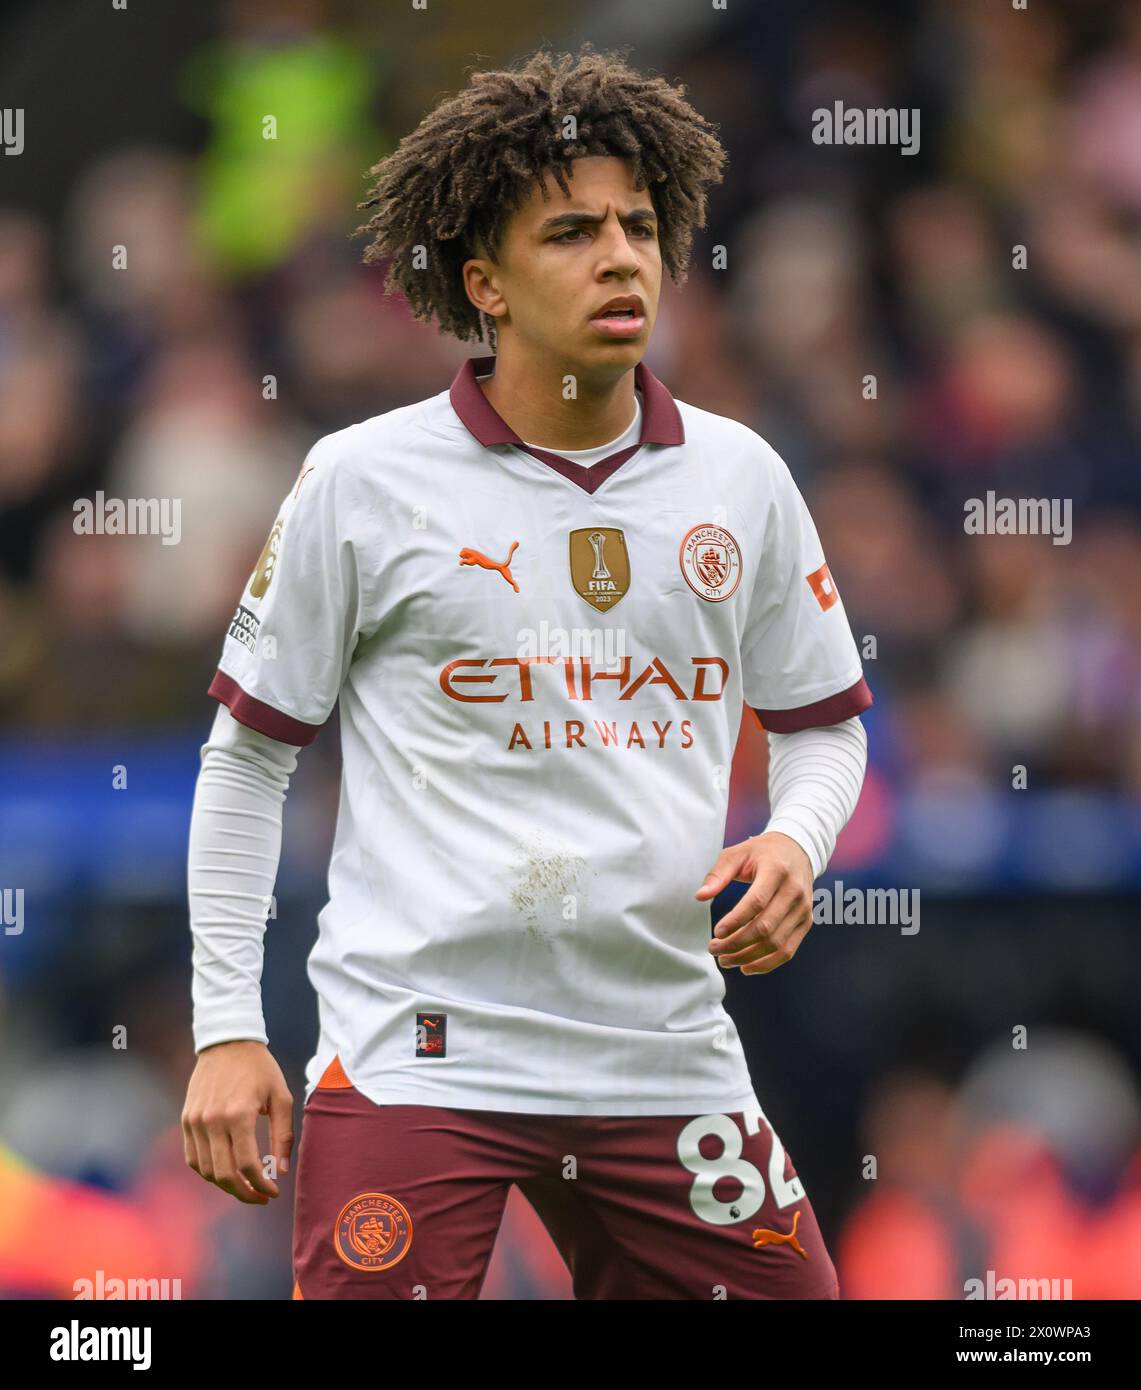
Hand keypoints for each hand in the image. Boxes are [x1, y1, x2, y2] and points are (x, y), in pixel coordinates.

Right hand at [182, 1040, 293, 1203]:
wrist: (227, 1041)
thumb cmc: (260, 1068)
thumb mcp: (281, 1096)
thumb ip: (283, 1135)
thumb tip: (281, 1170)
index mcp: (239, 1114)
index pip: (247, 1165)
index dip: (261, 1185)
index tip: (273, 1192)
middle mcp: (212, 1121)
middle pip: (224, 1175)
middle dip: (244, 1194)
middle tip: (261, 1197)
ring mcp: (195, 1121)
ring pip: (206, 1171)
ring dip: (226, 1186)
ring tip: (246, 1187)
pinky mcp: (186, 1120)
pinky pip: (193, 1158)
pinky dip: (208, 1172)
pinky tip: (226, 1172)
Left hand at [695, 831, 814, 975]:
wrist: (798, 850)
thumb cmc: (763, 853)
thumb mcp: (737, 853)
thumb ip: (718, 874)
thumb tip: (700, 896)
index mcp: (776, 871)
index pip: (756, 902)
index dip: (735, 921)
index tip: (716, 932)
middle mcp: (794, 892)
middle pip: (765, 927)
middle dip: (736, 943)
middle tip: (713, 948)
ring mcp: (803, 909)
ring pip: (776, 943)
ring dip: (748, 957)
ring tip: (725, 959)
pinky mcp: (806, 922)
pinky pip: (788, 950)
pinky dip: (767, 964)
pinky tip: (746, 967)